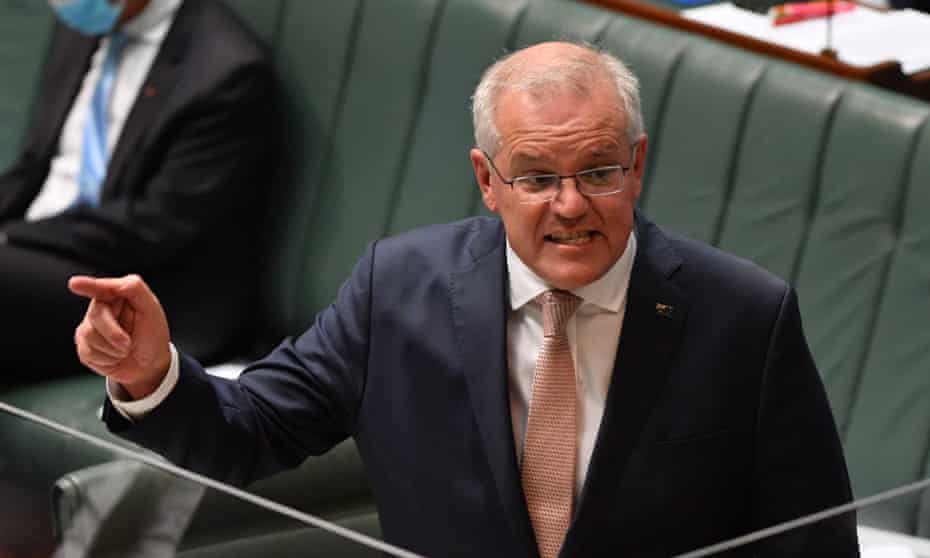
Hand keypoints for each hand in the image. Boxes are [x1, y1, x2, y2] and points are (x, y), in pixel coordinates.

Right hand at [69, 274, 171, 399]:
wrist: (149, 365)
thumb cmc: (152, 336)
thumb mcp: (151, 310)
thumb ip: (136, 289)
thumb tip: (117, 283)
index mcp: (116, 295)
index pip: (100, 289)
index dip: (88, 286)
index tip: (75, 283)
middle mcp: (100, 308)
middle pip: (96, 315)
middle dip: (114, 333)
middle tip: (129, 343)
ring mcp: (89, 327)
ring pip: (89, 335)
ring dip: (113, 348)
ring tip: (125, 348)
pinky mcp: (84, 346)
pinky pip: (88, 352)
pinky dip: (107, 359)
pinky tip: (115, 356)